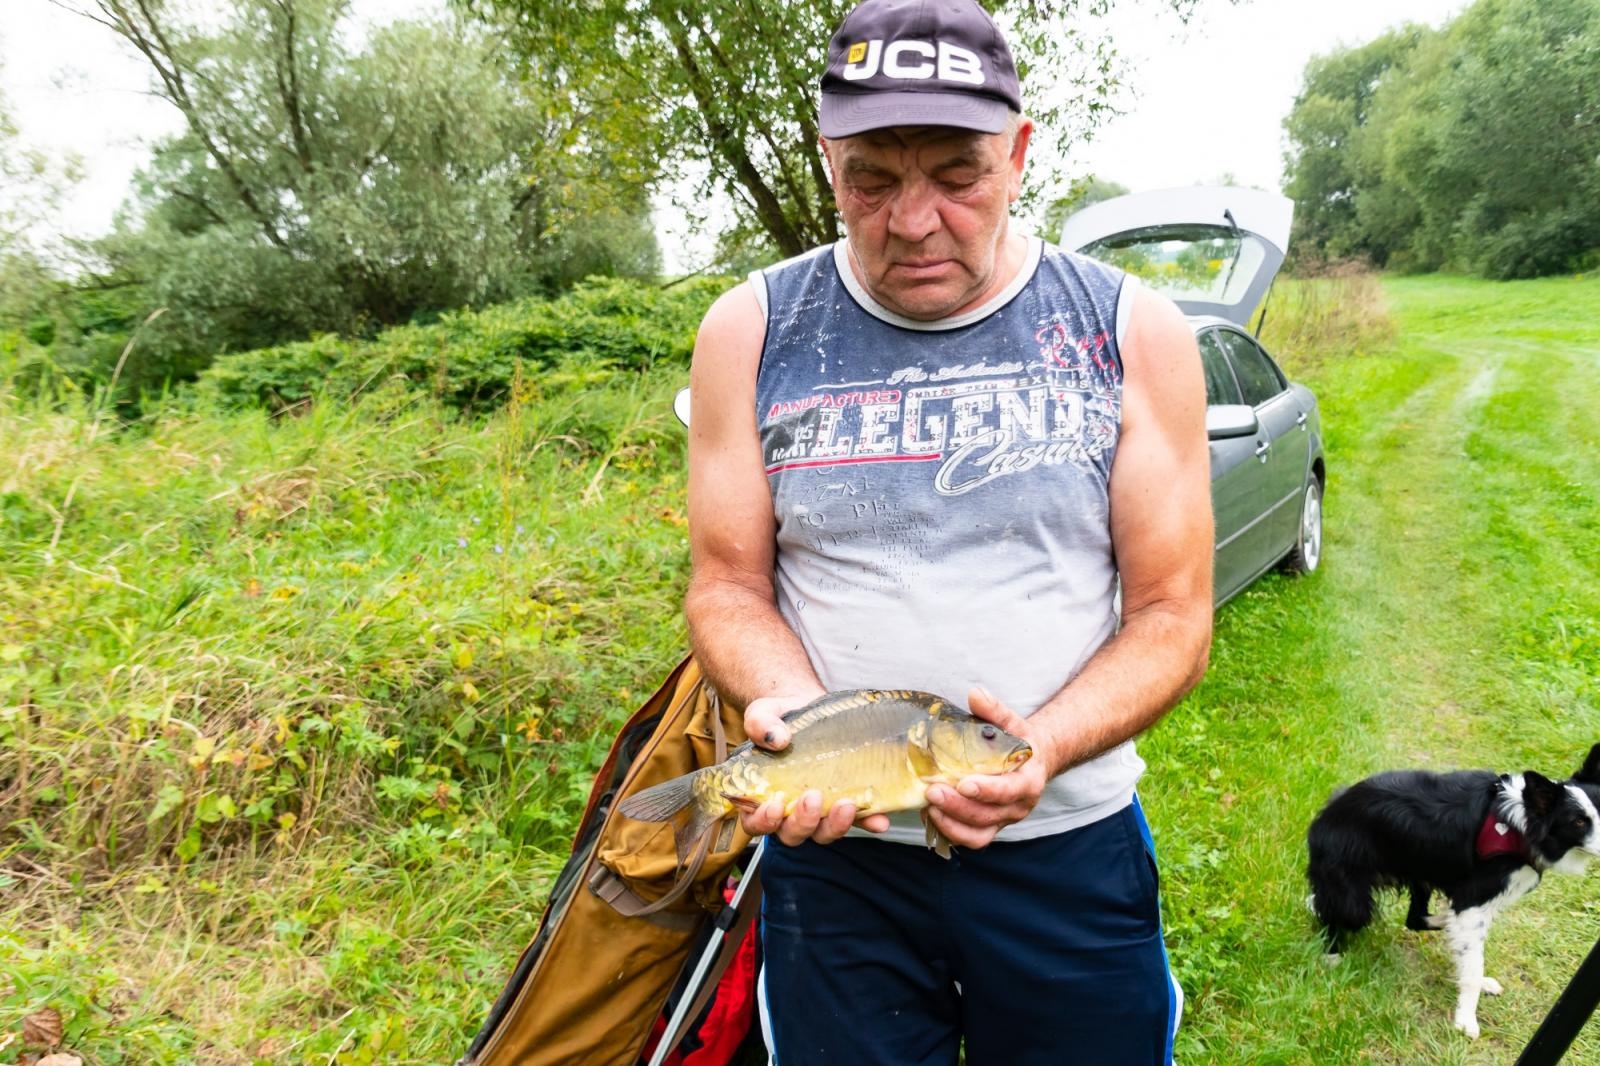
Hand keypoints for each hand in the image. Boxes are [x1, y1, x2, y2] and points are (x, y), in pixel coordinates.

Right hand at [740, 692, 891, 844]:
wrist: (805, 705)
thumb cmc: (778, 718)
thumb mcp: (762, 713)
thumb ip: (760, 725)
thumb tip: (777, 738)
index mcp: (761, 796)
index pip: (756, 823)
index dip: (764, 822)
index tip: (775, 805)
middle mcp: (790, 810)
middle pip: (793, 833)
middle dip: (804, 821)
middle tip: (812, 797)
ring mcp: (820, 810)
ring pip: (824, 832)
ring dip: (836, 825)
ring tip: (847, 804)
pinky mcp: (846, 802)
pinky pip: (859, 820)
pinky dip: (869, 822)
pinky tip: (879, 819)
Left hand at [925, 686, 1052, 849]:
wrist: (1032, 763)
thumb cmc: (1018, 741)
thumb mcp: (1011, 722)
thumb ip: (994, 710)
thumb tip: (975, 693)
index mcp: (1028, 781)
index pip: (1009, 791)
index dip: (987, 790)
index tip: (963, 783)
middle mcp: (1018, 807)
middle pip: (988, 816)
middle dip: (958, 807)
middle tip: (932, 791)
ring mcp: (1003, 821)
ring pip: (978, 835)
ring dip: (951, 824)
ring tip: (927, 806)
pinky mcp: (989, 828)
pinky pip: (970, 839)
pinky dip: (949, 832)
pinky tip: (930, 815)